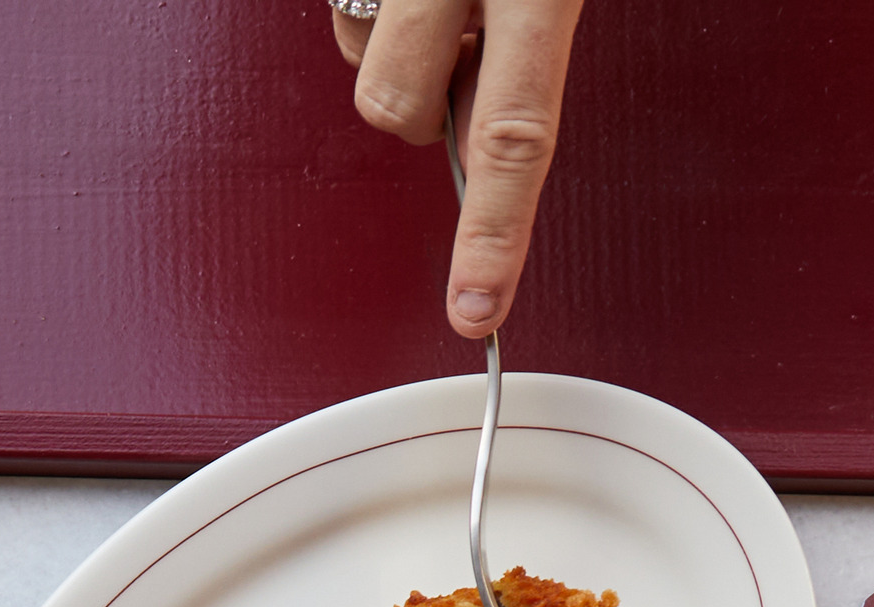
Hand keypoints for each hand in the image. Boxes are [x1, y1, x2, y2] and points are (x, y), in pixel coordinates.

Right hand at [322, 0, 586, 338]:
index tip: (476, 310)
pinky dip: (376, 11)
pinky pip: (343, 15)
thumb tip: (482, 130)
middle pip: (398, 108)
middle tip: (463, 53)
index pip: (513, 135)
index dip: (492, 235)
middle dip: (421, 106)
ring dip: (397, 49)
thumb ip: (530, 40)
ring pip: (359, 61)